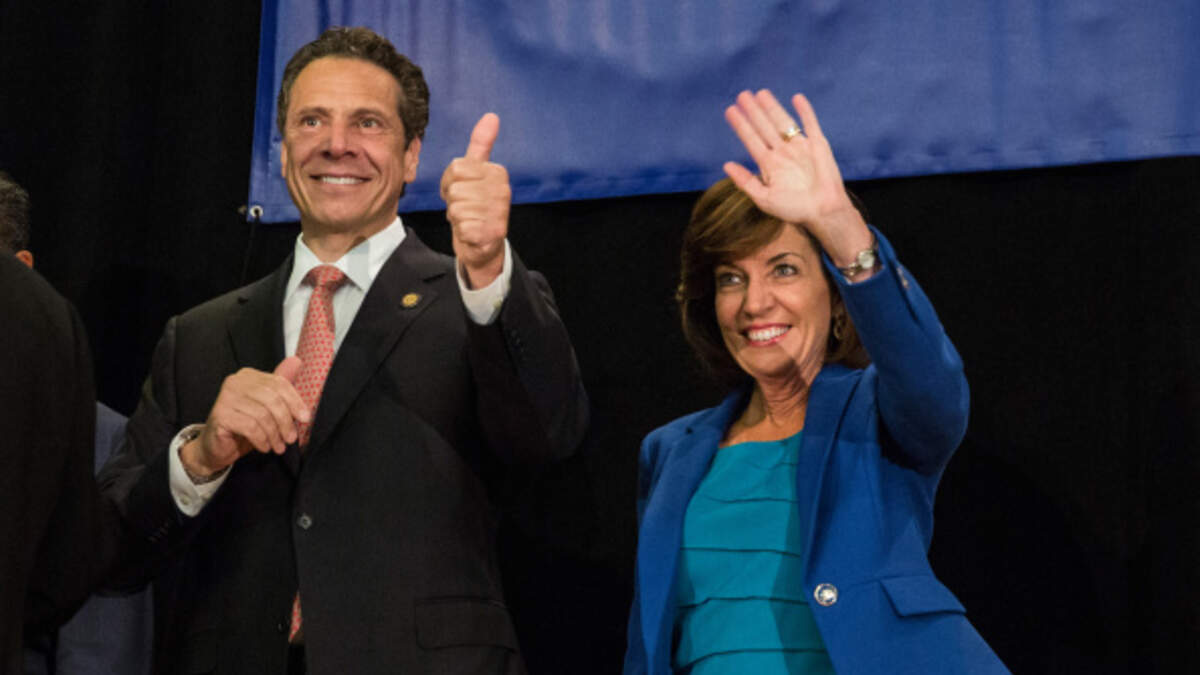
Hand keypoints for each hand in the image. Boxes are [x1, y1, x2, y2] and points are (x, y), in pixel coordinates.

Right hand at [180, 357, 308, 477]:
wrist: (216, 447)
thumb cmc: (244, 427)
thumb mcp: (267, 407)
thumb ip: (281, 387)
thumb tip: (297, 361)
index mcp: (249, 376)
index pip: (279, 383)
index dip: (295, 402)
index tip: (305, 418)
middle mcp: (235, 382)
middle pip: (272, 398)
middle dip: (286, 421)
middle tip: (291, 438)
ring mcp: (225, 398)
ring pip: (262, 414)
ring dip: (274, 434)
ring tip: (278, 446)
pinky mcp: (220, 415)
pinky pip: (250, 427)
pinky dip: (261, 439)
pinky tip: (265, 447)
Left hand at [440, 113, 510, 287]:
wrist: (484, 244)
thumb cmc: (475, 204)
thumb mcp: (475, 172)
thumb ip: (481, 144)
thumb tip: (492, 116)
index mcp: (498, 172)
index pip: (457, 167)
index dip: (451, 181)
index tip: (463, 190)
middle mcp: (502, 190)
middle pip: (456, 188)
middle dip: (454, 200)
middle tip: (466, 208)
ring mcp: (499, 212)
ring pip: (456, 207)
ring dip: (457, 217)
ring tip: (469, 220)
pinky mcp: (492, 233)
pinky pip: (461, 226)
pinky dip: (462, 232)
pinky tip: (472, 233)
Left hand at [723, 90, 869, 264]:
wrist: (823, 212)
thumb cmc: (794, 209)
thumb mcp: (764, 198)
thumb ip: (745, 181)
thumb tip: (726, 165)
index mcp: (769, 165)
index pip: (751, 140)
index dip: (741, 125)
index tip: (730, 111)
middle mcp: (782, 153)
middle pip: (765, 127)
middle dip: (754, 111)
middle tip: (742, 95)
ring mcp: (800, 147)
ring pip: (783, 122)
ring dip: (773, 107)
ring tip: (761, 93)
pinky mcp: (818, 145)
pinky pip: (810, 124)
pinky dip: (805, 111)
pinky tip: (796, 98)